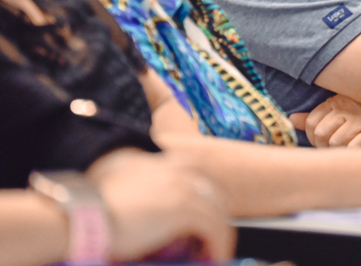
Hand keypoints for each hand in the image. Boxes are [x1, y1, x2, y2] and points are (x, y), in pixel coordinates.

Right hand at [86, 149, 233, 262]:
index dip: (204, 201)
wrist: (82, 217)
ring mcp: (181, 188)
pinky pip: (215, 228)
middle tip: (212, 243)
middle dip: (217, 219)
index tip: (204, 222)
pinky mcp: (184, 208)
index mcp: (159, 163)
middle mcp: (175, 170)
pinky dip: (219, 246)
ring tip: (213, 256)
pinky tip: (214, 260)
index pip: (196, 177)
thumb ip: (142, 197)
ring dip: (219, 237)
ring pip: (217, 212)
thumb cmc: (90, 213)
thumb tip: (153, 220)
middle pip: (212, 194)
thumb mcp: (119, 194)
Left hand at [289, 95, 360, 147]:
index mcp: (338, 100)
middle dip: (328, 147)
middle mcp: (349, 106)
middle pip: (320, 134)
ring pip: (334, 144)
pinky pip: (350, 150)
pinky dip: (355, 155)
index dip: (317, 138)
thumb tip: (292, 118)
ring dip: (343, 152)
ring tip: (357, 146)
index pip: (311, 123)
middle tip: (346, 144)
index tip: (332, 139)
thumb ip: (316, 120)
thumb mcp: (340, 121)